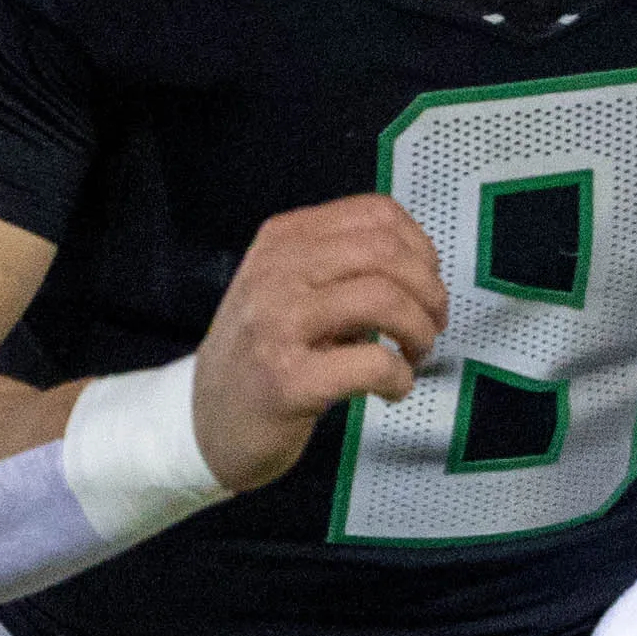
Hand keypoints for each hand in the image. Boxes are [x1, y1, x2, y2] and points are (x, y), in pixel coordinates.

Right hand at [192, 194, 445, 493]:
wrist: (205, 421)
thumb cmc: (259, 356)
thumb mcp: (286, 289)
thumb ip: (339, 266)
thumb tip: (417, 268)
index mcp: (282, 241)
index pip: (374, 214)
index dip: (420, 247)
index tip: (426, 282)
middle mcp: (276, 272)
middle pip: (384, 252)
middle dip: (428, 290)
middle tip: (431, 323)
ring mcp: (278, 325)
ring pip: (382, 299)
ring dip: (418, 330)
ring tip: (413, 354)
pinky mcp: (288, 380)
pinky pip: (372, 362)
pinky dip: (399, 377)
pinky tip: (392, 389)